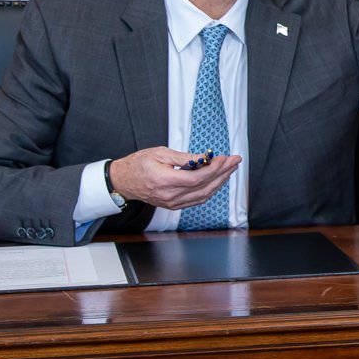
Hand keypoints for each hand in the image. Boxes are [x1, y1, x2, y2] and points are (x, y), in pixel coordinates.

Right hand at [107, 146, 243, 210]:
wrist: (124, 181)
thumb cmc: (139, 164)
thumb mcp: (160, 153)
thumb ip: (183, 157)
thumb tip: (203, 158)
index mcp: (165, 181)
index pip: (197, 178)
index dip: (214, 169)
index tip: (224, 158)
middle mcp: (170, 195)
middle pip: (204, 187)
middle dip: (223, 173)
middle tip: (234, 161)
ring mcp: (172, 203)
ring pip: (203, 196)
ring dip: (220, 182)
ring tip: (230, 169)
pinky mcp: (174, 205)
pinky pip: (197, 200)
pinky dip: (210, 190)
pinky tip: (218, 180)